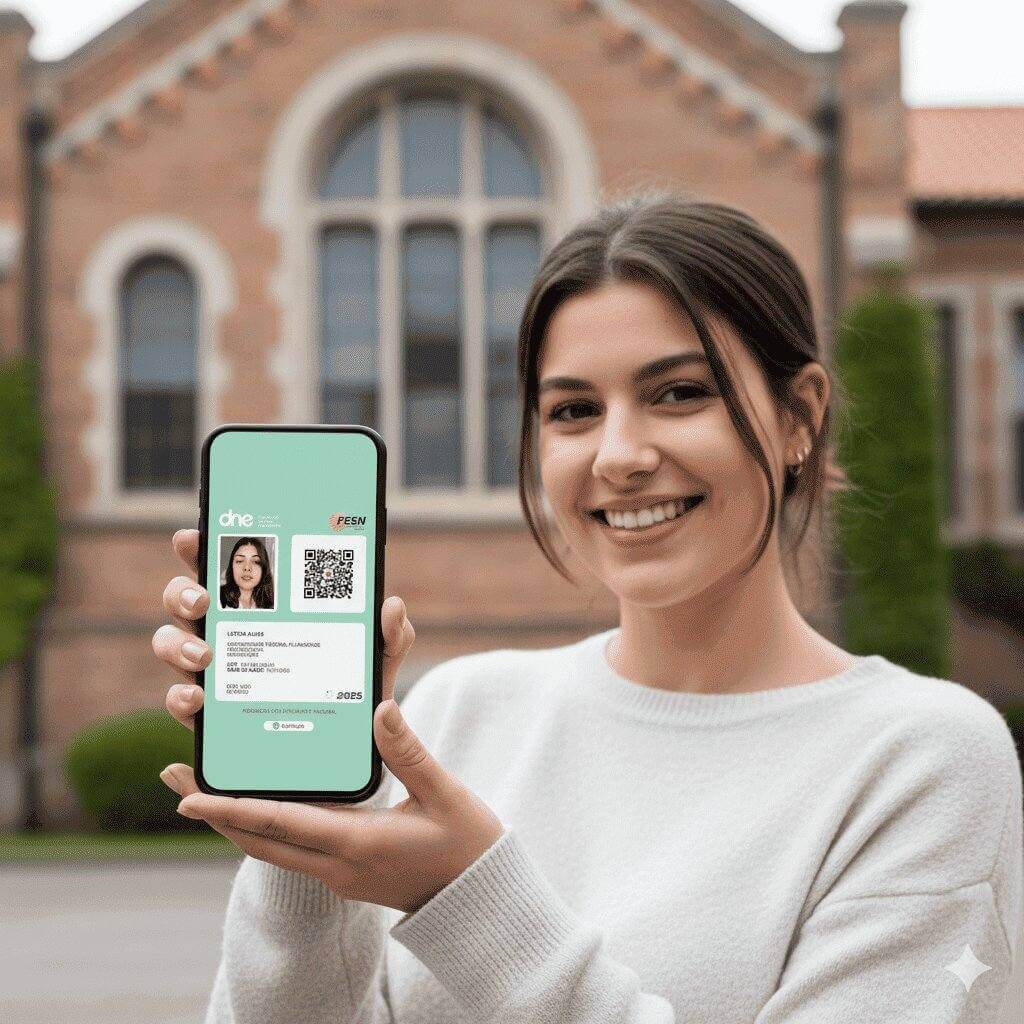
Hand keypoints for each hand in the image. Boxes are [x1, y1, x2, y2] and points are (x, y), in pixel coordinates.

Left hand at [153, 529, 505, 913]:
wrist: (480, 899)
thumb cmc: (467, 845)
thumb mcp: (444, 794)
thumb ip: (409, 752)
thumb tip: (380, 708)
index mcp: (357, 843)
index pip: (280, 824)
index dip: (232, 808)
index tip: (189, 794)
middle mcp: (338, 865)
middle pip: (259, 842)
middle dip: (214, 813)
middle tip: (174, 782)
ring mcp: (339, 875)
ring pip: (271, 849)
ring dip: (233, 822)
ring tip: (200, 794)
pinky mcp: (346, 874)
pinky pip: (291, 850)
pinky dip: (264, 829)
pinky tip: (257, 808)